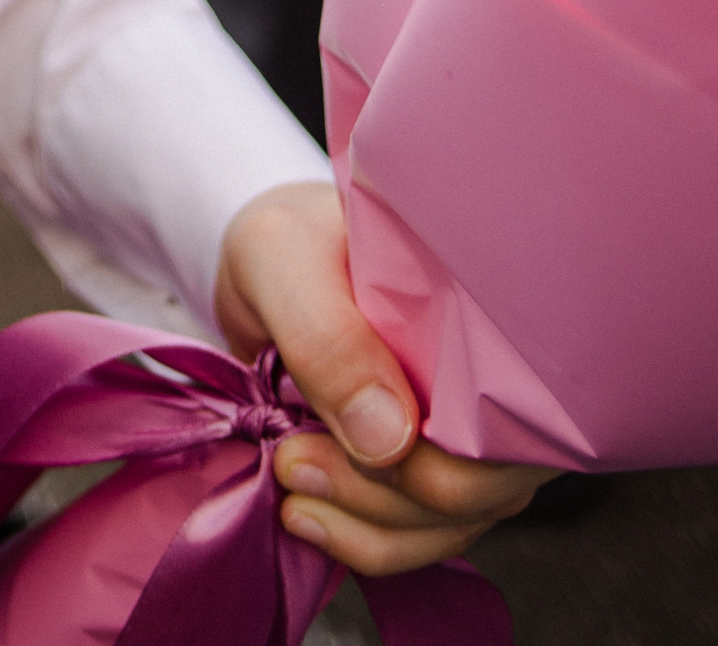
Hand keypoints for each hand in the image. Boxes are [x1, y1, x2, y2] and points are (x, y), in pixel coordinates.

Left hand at [215, 183, 543, 579]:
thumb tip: (392, 442)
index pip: (518, 415)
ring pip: (455, 523)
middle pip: (487, 486)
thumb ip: (329, 337)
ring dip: (370, 528)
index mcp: (488, 314)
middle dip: (390, 497)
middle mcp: (496, 381)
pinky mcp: (428, 471)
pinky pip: (421, 536)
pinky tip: (306, 514)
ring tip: (292, 482)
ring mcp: (468, 434)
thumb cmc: (287, 245)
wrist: (269, 267)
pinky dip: (364, 541)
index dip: (457, 458)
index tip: (365, 447)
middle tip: (296, 458)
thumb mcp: (283, 259)